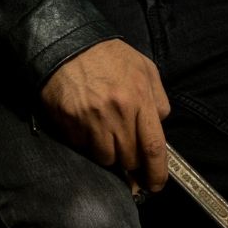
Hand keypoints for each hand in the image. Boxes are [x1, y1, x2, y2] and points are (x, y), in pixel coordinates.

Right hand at [40, 39, 170, 192]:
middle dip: (131, 162)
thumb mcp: (144, 68)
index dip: (157, 173)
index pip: (153, 148)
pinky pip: (83, 148)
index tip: (156, 185)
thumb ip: (158, 99)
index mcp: (139, 99)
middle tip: (126, 149)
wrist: (66, 42)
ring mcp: (91, 120)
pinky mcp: (70, 123)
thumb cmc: (109, 56)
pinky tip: (86, 123)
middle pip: (129, 159)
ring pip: (106, 158)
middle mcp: (117, 113)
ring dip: (108, 153)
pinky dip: (86, 143)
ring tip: (104, 131)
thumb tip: (161, 125)